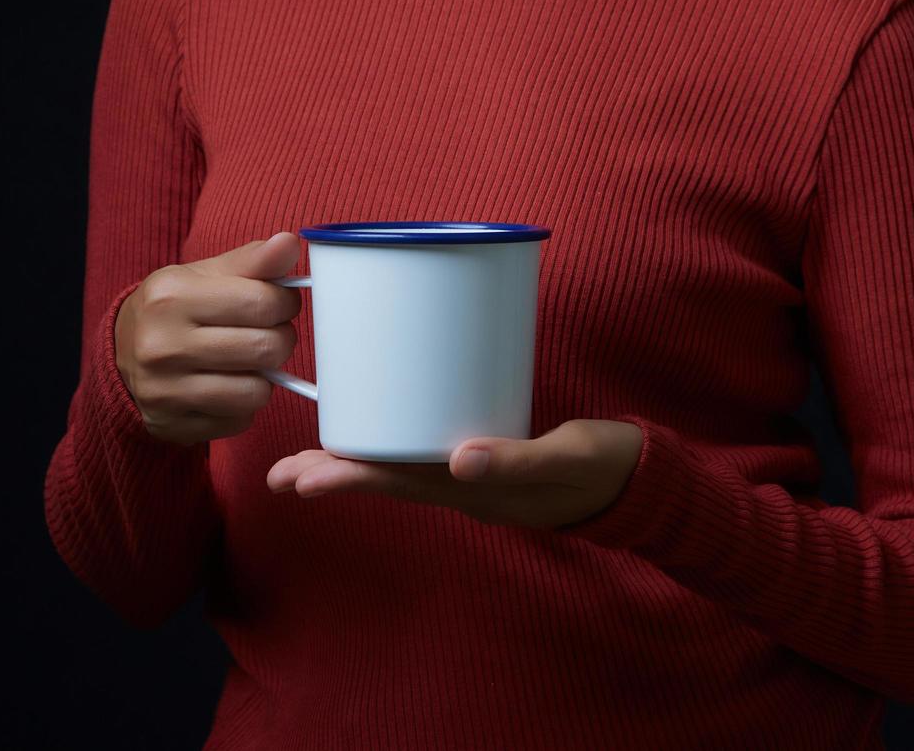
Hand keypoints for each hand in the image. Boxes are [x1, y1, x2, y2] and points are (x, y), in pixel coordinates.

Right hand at [116, 231, 303, 445]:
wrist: (122, 353)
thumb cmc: (174, 309)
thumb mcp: (205, 275)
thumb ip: (252, 260)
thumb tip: (289, 243)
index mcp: (170, 296)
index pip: (262, 302)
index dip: (285, 303)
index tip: (279, 303)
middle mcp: (161, 345)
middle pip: (265, 348)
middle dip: (280, 340)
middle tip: (267, 333)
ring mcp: (164, 390)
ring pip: (257, 392)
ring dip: (263, 377)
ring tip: (246, 361)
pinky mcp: (172, 424)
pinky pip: (240, 420)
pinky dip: (243, 404)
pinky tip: (225, 385)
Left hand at [266, 418, 644, 528]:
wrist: (635, 477)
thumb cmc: (602, 468)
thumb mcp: (567, 459)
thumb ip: (519, 461)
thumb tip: (460, 459)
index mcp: (474, 489)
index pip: (399, 482)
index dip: (349, 476)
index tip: (303, 476)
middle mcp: (461, 484)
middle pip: (385, 478)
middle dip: (332, 475)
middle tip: (277, 475)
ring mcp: (469, 471)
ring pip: (398, 466)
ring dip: (352, 462)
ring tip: (302, 461)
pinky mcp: (480, 450)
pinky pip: (422, 449)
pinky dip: (390, 439)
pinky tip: (372, 425)